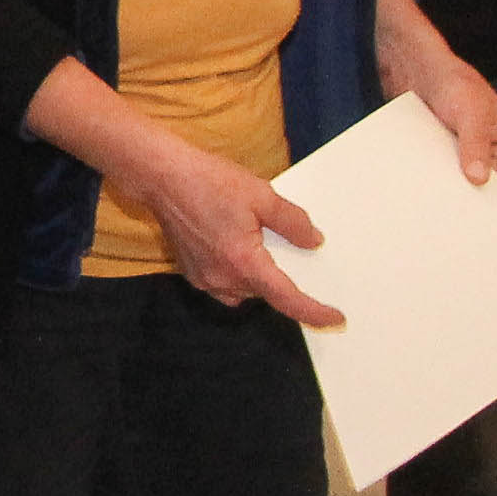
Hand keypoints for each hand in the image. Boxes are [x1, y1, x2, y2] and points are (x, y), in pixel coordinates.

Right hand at [120, 134, 340, 324]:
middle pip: (266, 293)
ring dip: (259, 275)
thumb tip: (314, 241)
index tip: (334, 318)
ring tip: (262, 244)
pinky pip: (226, 284)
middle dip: (283, 277)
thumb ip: (292, 222)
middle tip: (295, 252)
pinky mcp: (193, 273)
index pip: (286, 298)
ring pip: (246, 290)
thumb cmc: (208, 182)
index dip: (314, 312)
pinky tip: (238, 246)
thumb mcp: (262, 195)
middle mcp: (222, 278)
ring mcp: (204, 278)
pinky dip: (239, 272)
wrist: (161, 177)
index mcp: (243, 262)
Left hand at [399, 49, 496, 237]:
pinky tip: (438, 215)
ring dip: (474, 213)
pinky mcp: (443, 166)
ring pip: (479, 199)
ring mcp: (469, 164)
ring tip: (469, 237)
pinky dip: (446, 203)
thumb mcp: (469, 111)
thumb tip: (479, 178)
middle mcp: (494, 158)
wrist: (414, 74)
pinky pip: (449, 192)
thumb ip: (474, 144)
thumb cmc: (452, 82)